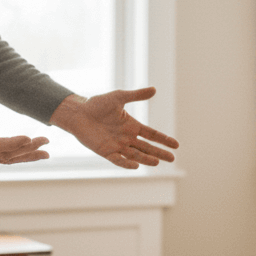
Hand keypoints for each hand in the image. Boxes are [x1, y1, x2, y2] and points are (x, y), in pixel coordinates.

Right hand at [0, 87, 50, 163]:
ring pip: (5, 158)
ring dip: (27, 155)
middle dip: (27, 150)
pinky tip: (31, 150)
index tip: (29, 138)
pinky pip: (1, 156)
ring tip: (46, 151)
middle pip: (4, 154)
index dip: (11, 143)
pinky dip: (18, 155)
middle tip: (46, 142)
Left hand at [50, 87, 178, 168]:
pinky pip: (118, 160)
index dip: (164, 139)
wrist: (78, 112)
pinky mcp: (106, 151)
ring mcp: (117, 146)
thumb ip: (136, 95)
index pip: (152, 135)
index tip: (176, 145)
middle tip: (172, 159)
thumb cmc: (97, 104)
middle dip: (160, 153)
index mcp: (132, 126)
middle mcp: (127, 138)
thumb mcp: (119, 97)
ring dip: (146, 159)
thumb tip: (154, 90)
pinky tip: (136, 165)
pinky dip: (126, 163)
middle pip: (147, 148)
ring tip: (157, 162)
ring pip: (135, 155)